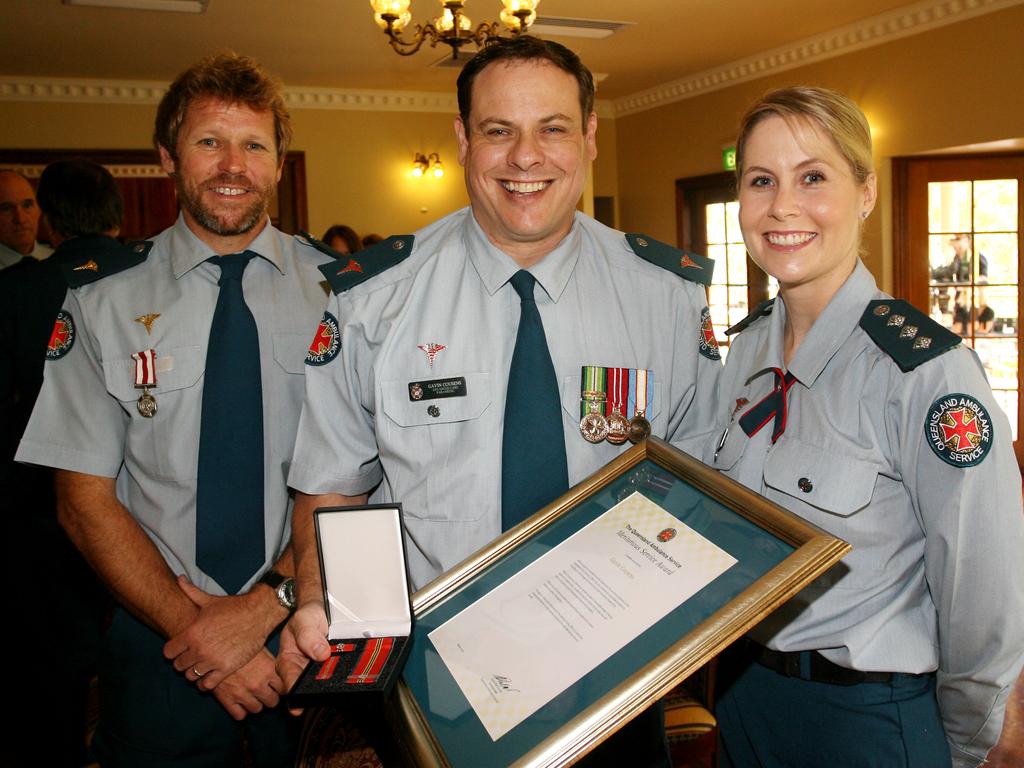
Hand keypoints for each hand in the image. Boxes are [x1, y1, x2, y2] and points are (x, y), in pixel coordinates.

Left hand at [163, 575, 279, 689]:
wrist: (258, 614)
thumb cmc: (233, 607)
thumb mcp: (208, 600)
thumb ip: (190, 591)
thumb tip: (179, 578)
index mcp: (191, 634)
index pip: (168, 653)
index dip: (173, 650)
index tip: (179, 649)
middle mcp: (199, 649)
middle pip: (178, 666)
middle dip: (183, 662)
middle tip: (191, 658)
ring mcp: (212, 661)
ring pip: (191, 676)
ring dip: (194, 672)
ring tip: (200, 666)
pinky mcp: (225, 669)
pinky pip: (207, 685)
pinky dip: (205, 683)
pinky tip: (208, 676)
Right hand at [212, 648, 283, 720]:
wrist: (213, 649)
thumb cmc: (237, 645)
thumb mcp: (258, 647)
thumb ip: (271, 662)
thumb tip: (283, 666)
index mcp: (268, 670)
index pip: (284, 688)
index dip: (281, 687)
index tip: (277, 686)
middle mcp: (257, 685)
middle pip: (273, 702)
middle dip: (270, 697)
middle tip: (265, 691)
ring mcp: (242, 694)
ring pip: (257, 710)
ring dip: (256, 704)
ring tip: (252, 695)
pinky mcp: (227, 700)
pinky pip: (240, 716)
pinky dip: (241, 711)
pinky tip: (240, 701)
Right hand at [276, 602, 329, 714]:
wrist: (320, 609)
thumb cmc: (307, 615)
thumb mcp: (304, 620)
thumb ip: (308, 635)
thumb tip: (321, 653)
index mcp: (286, 661)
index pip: (289, 683)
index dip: (296, 694)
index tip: (302, 704)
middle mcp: (299, 670)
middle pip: (306, 688)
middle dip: (316, 691)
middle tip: (328, 691)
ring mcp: (314, 671)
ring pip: (322, 685)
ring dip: (330, 685)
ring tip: (338, 683)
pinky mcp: (328, 669)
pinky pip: (333, 677)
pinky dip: (339, 677)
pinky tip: (346, 677)